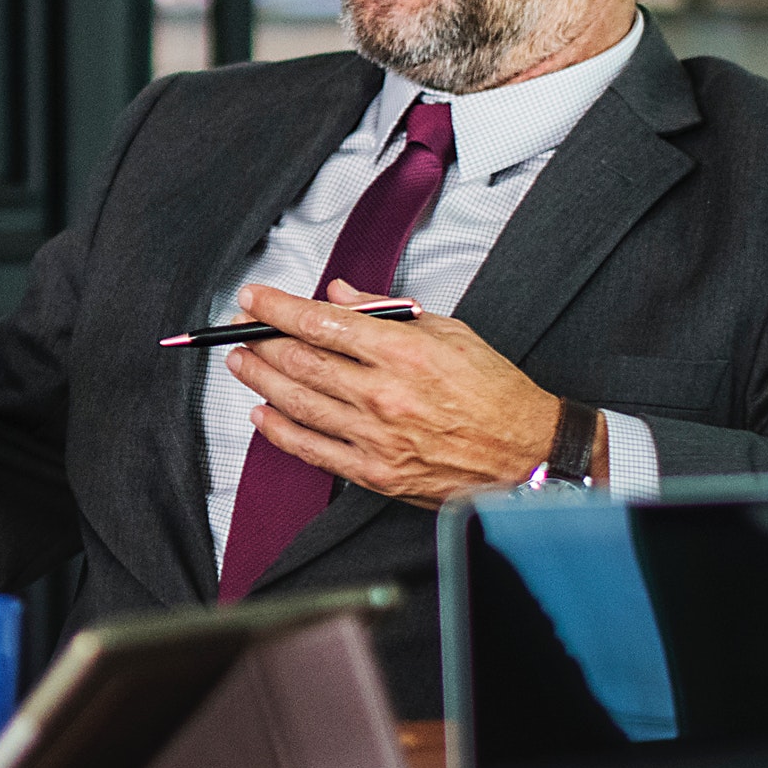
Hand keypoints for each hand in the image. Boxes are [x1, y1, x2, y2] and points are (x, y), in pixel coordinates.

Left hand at [223, 280, 588, 508]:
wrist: (530, 454)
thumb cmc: (496, 393)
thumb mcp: (450, 332)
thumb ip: (387, 311)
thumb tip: (339, 293)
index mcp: (403, 353)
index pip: (321, 322)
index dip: (277, 307)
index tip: (253, 297)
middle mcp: (383, 395)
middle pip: (300, 361)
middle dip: (259, 339)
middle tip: (237, 328)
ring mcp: (376, 438)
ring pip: (298, 402)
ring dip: (260, 379)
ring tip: (239, 362)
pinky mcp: (376, 474)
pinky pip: (313, 450)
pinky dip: (280, 431)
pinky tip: (262, 413)